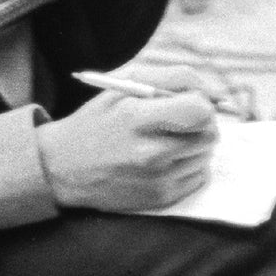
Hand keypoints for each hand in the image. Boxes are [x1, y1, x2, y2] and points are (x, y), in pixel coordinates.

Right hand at [36, 85, 217, 212]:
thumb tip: (211, 91)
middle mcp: (150, 153)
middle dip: (203, 123)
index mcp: (137, 119)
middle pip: (210, 134)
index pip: (200, 111)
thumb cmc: (98, 120)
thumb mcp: (124, 85)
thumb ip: (171, 78)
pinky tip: (167, 159)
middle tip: (182, 120)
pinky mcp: (161, 197)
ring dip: (196, 144)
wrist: (65, 167)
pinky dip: (190, 165)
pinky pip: (198, 176)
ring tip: (168, 140)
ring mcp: (157, 179)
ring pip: (206, 155)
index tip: (190, 101)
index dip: (203, 102)